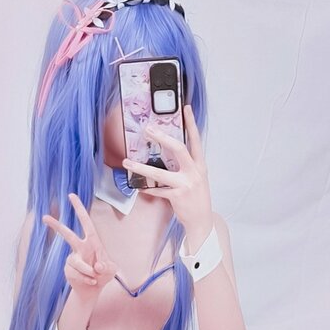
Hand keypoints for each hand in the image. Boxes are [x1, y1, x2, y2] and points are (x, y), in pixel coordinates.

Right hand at [42, 193, 117, 297]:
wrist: (93, 290)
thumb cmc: (104, 275)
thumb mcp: (111, 270)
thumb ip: (107, 266)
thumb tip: (96, 266)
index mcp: (92, 241)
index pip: (86, 222)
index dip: (79, 209)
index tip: (71, 195)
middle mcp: (81, 248)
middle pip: (68, 234)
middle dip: (56, 225)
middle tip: (44, 217)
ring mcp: (73, 258)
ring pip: (77, 262)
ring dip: (88, 272)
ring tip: (95, 278)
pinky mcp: (68, 269)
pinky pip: (77, 274)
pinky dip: (87, 279)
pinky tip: (91, 282)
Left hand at [122, 104, 213, 235]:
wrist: (202, 220)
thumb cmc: (197, 197)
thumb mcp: (196, 177)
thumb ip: (186, 165)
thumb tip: (168, 151)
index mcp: (200, 165)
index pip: (196, 140)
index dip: (191, 123)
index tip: (186, 108)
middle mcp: (195, 172)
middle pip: (179, 149)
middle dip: (163, 138)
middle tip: (148, 129)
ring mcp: (186, 184)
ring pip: (160, 173)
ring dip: (141, 168)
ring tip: (127, 162)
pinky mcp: (177, 196)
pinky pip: (157, 191)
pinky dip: (146, 189)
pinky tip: (138, 186)